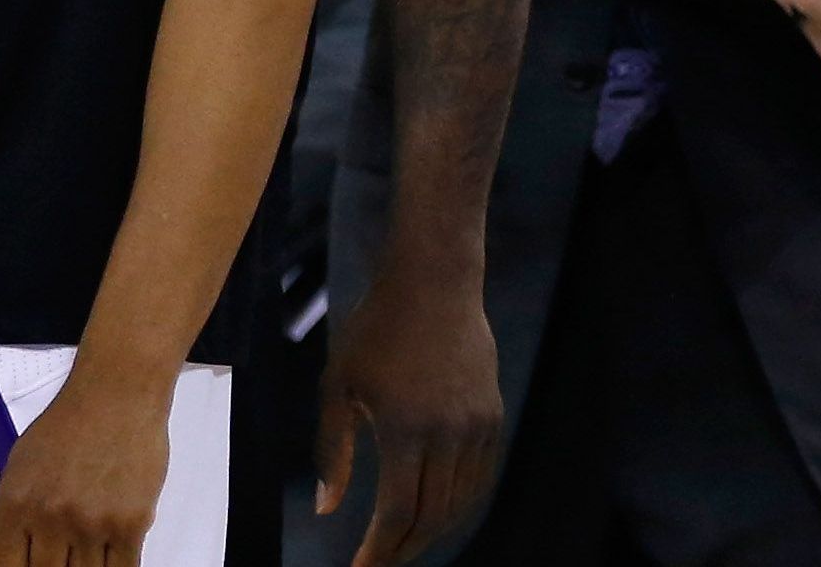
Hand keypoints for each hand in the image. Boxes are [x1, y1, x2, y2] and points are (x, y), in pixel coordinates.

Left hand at [0, 368, 166, 565]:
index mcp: (16, 505)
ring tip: (82, 552)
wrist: (117, 392)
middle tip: (59, 554)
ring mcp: (91, 522)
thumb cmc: (67, 427)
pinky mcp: (130, 522)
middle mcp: (50, 517)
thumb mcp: (17, 471)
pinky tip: (109, 559)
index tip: (29, 563)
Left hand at [312, 262, 506, 566]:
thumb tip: (327, 509)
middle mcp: (448, 433)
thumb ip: (331, 450)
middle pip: (431, 516)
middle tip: (380, 563)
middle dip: (403, 549)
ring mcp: (477, 425)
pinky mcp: (493, 415)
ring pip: (460, 502)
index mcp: (405, 428)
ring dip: (432, 531)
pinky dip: (460, 504)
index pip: (396, 513)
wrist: (435, 281)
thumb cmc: (376, 329)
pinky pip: (480, 477)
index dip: (378, 551)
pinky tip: (438, 511)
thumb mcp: (339, 385)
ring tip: (404, 544)